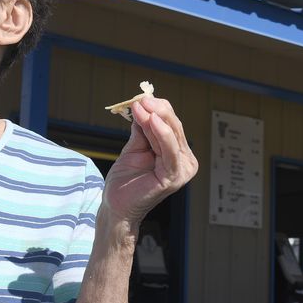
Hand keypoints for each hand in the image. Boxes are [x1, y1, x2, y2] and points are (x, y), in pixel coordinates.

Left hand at [102, 96, 198, 228]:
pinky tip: (153, 121)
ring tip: (142, 107)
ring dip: (157, 119)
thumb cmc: (126, 179)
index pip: (172, 124)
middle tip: (142, 99)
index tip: (142, 97)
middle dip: (157, 111)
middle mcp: (185, 160)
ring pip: (172, 136)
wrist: (116, 205)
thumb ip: (142, 128)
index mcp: (178, 152)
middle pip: (174, 127)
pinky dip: (162, 134)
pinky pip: (169, 151)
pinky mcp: (174, 177)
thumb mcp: (135, 147)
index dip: (158, 108)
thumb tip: (143, 103)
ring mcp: (182, 169)